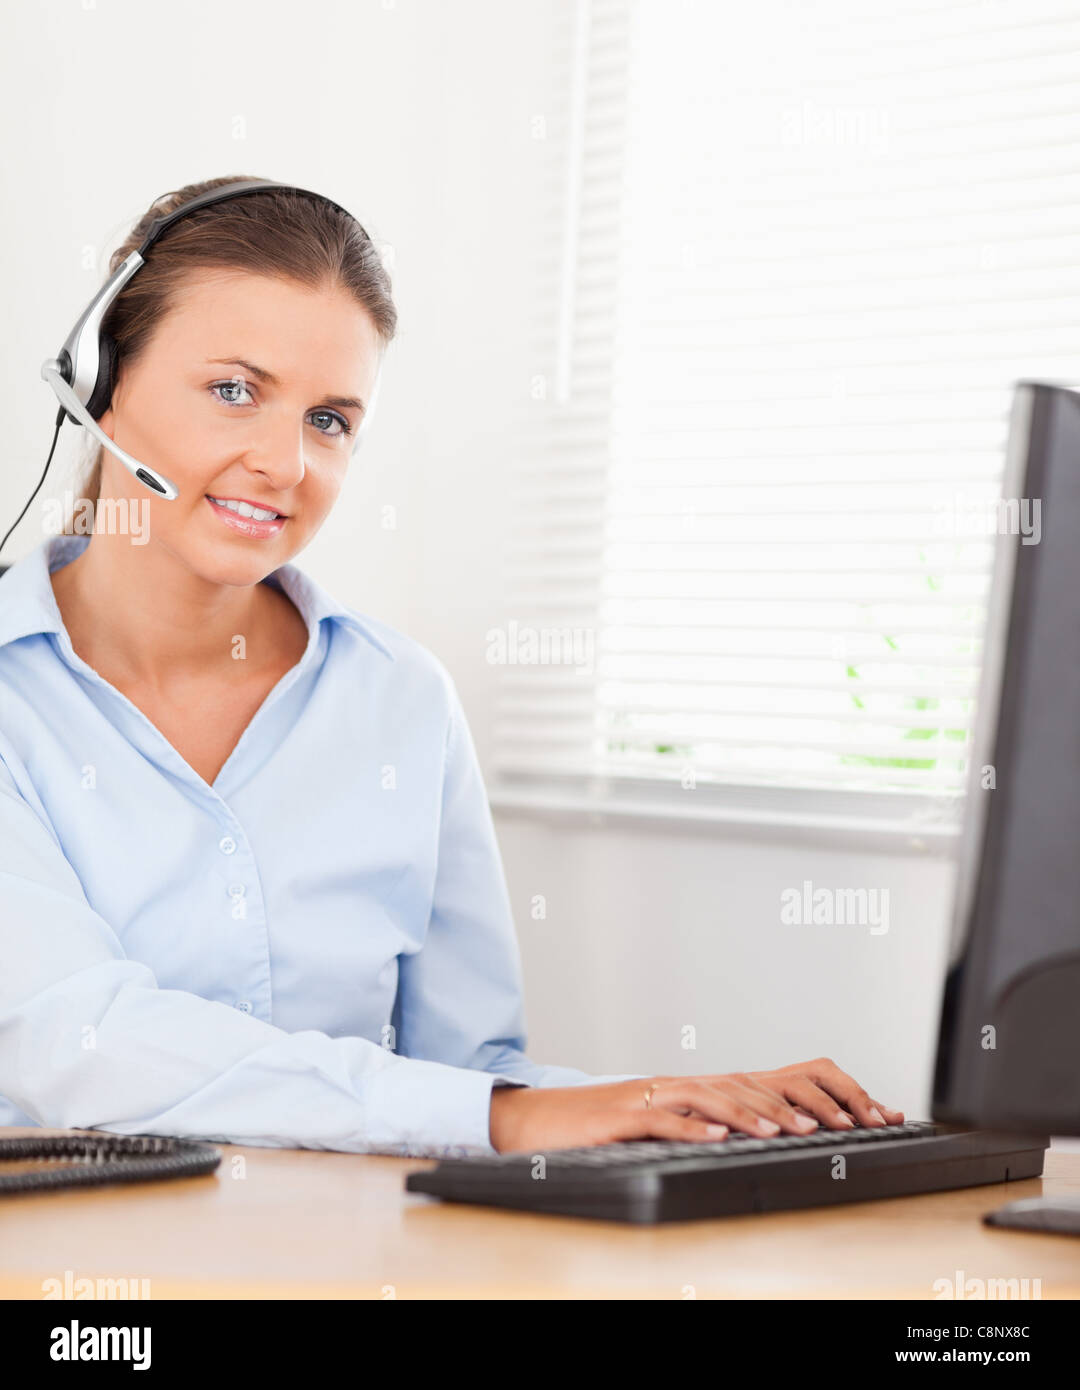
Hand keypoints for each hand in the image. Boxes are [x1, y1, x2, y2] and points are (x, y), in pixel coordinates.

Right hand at [488, 1057, 903, 1153]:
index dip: (810, 1098)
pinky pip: (663, 1118)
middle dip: (796, 1106)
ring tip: (785, 1130)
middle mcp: (679, 1085)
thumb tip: (754, 1140)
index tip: (852, 1117)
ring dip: (751, 1114)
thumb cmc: (600, 1129)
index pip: (763, 1084)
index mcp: (695, 1089)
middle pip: (747, 1086)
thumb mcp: (662, 1127)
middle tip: (837, 1126)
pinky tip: (717, 1135)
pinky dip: (693, 1125)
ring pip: (711, 1096)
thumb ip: (704, 1127)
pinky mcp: (623, 1116)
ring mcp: (651, 1096)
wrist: (538, 1120)